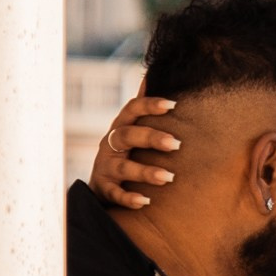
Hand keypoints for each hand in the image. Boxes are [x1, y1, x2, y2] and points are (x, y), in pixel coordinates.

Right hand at [92, 93, 180, 209]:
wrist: (99, 188)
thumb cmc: (124, 154)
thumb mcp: (131, 131)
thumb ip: (142, 109)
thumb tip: (151, 74)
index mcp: (121, 127)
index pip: (132, 109)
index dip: (150, 105)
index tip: (173, 104)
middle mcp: (110, 144)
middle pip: (128, 136)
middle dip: (152, 138)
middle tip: (177, 144)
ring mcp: (105, 167)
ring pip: (123, 167)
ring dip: (146, 171)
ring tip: (169, 178)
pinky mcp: (103, 189)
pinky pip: (114, 194)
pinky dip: (129, 197)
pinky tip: (145, 202)